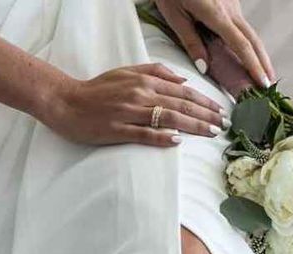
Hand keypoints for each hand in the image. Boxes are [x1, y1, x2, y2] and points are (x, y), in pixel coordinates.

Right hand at [42, 62, 226, 146]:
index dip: (204, 102)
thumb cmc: (99, 90)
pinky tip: (177, 141)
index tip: (221, 111)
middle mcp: (139, 94)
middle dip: (206, 115)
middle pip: (180, 105)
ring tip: (211, 133)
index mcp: (143, 81)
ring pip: (168, 118)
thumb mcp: (126, 72)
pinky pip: (143, 134)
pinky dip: (161, 137)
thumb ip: (154, 72)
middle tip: (225, 125)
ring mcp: (129, 113)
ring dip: (193, 126)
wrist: (67, 102)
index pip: (181, 92)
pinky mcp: (118, 130)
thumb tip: (182, 80)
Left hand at [155, 0, 274, 86]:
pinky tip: (249, 54)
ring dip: (259, 53)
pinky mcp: (230, 1)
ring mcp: (232, 4)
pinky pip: (243, 25)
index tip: (263, 83)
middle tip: (271, 83)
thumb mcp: (174, 15)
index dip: (254, 66)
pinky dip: (249, 42)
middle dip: (264, 63)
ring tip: (263, 72)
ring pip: (251, 32)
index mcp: (217, 14)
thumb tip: (204, 67)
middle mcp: (230, 9)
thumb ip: (190, 41)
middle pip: (254, 40)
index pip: (241, 45)